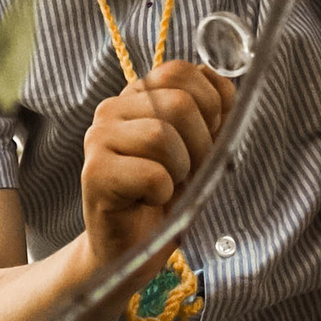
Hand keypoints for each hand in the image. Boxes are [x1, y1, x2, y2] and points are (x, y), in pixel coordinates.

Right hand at [79, 64, 232, 273]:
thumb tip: (225, 86)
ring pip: (162, 135)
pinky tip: (148, 201)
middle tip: (188, 173)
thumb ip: (214, 113)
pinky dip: (162, 194)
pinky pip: (152, 174)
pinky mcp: (95, 173)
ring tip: (166, 188)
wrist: (135, 248)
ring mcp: (98, 138)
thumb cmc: (167, 197)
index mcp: (138, 96)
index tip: (204, 140)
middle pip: (178, 103)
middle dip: (200, 145)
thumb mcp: (202, 149)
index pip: (181, 71)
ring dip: (179, 171)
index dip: (209, 106)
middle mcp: (112, 109)